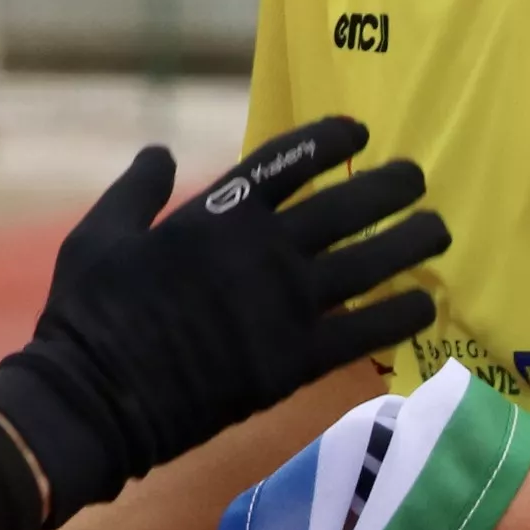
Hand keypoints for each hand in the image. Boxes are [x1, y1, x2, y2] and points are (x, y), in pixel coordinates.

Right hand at [0, 117, 443, 518]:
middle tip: (417, 178)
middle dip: (389, 187)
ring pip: (369, 262)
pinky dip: (401, 315)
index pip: (289, 158)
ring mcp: (286, 305)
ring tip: (438, 230)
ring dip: (410, 243)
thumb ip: (136, 189)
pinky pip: (366, 331)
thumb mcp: (98, 233)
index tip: (361, 132)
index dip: (330, 140)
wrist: (98, 398)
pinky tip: (426, 304)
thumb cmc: (90, 312)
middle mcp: (264, 249)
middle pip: (346, 205)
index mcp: (217, 211)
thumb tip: (161, 152)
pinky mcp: (296, 360)